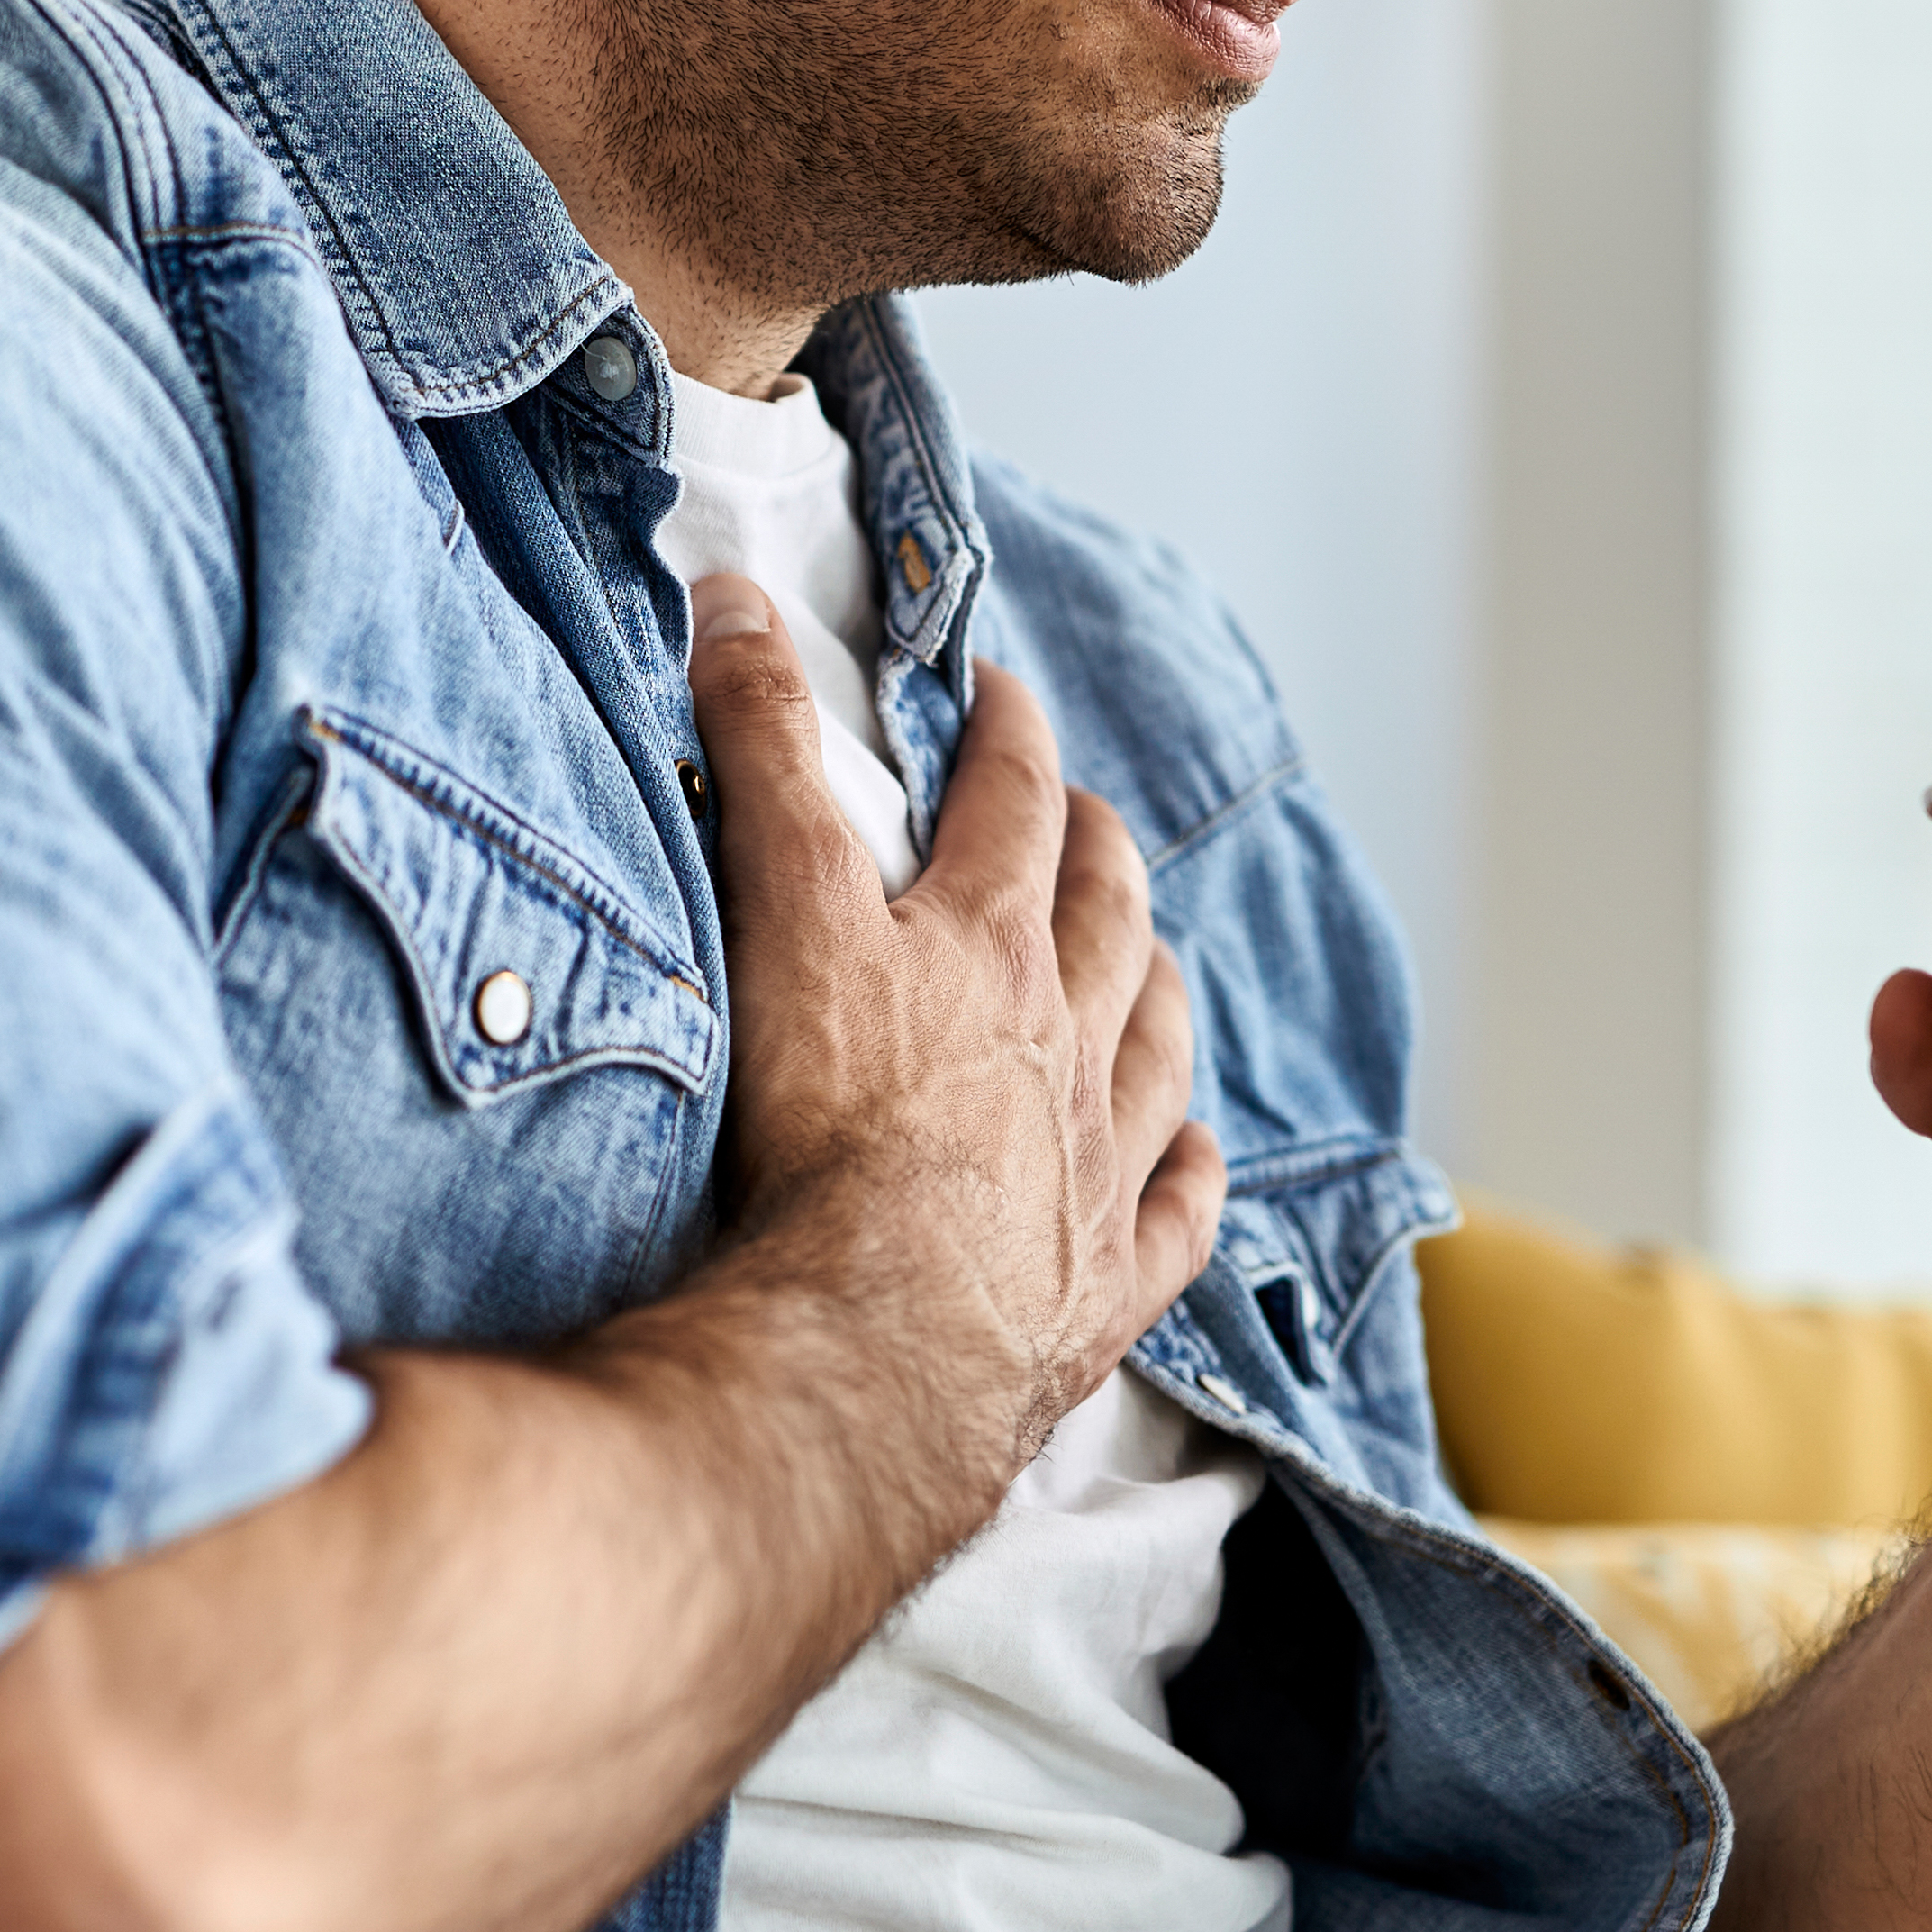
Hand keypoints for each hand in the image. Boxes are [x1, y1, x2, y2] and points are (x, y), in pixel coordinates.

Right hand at [687, 576, 1221, 1483]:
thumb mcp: (780, 904)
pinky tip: (1193, 1157)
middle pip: (1106, 919)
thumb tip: (737, 595)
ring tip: (1153, 962)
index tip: (1004, 695)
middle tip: (1087, 818)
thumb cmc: (825, 1124)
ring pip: (1154, 1050)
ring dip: (1155, 992)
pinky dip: (1188, 1175)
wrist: (878, 1336)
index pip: (1011, 804)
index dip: (1008, 737)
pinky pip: (1175, 1216)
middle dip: (1097, 853)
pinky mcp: (1104, 1285)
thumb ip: (761, 748)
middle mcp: (1065, 1042)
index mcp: (989, 945)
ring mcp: (1098, 1167)